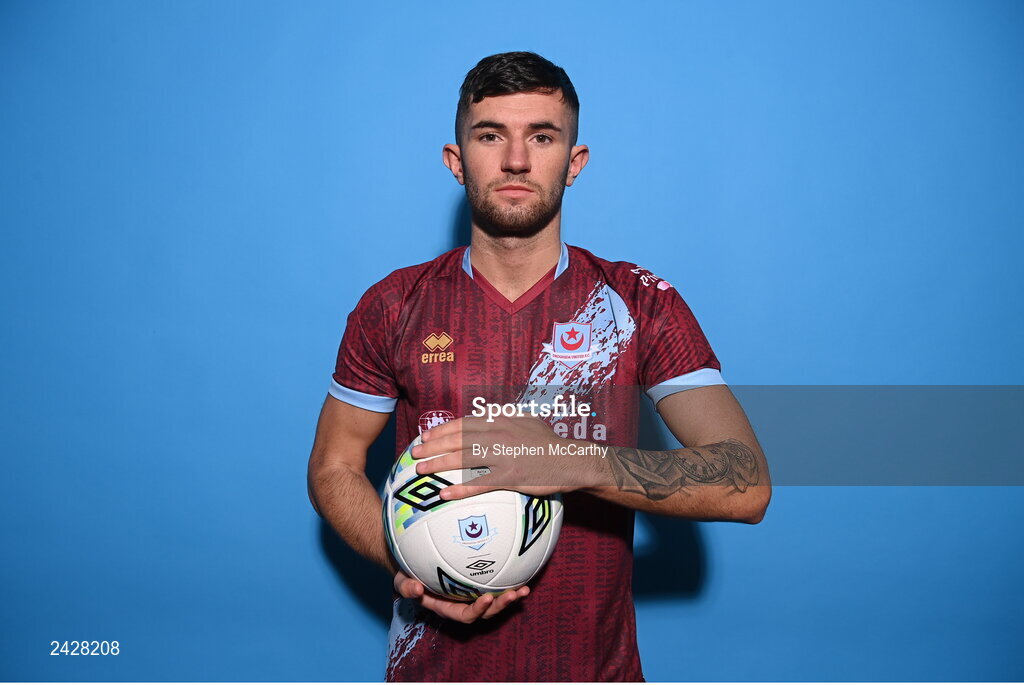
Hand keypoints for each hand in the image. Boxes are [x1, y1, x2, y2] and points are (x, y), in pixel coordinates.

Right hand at [393, 570, 528, 622]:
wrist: (415, 564)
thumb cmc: (408, 575)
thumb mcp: (402, 581)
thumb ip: (406, 587)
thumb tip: (415, 589)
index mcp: (448, 607)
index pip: (465, 614)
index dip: (477, 609)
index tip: (487, 598)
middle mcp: (463, 603)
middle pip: (486, 611)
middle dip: (501, 605)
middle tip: (514, 594)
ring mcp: (472, 594)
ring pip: (495, 600)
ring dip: (510, 597)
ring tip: (525, 589)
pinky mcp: (479, 582)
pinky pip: (496, 584)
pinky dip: (509, 581)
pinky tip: (522, 571)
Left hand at [412, 415, 604, 499]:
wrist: (569, 460)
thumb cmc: (547, 442)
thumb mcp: (526, 420)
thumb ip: (504, 417)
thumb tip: (485, 416)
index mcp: (500, 420)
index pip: (464, 422)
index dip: (442, 428)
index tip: (426, 434)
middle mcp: (498, 435)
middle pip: (457, 439)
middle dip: (432, 445)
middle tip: (415, 452)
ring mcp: (503, 456)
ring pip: (463, 459)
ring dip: (439, 464)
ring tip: (421, 471)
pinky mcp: (510, 477)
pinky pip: (479, 484)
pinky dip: (460, 489)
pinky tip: (445, 494)